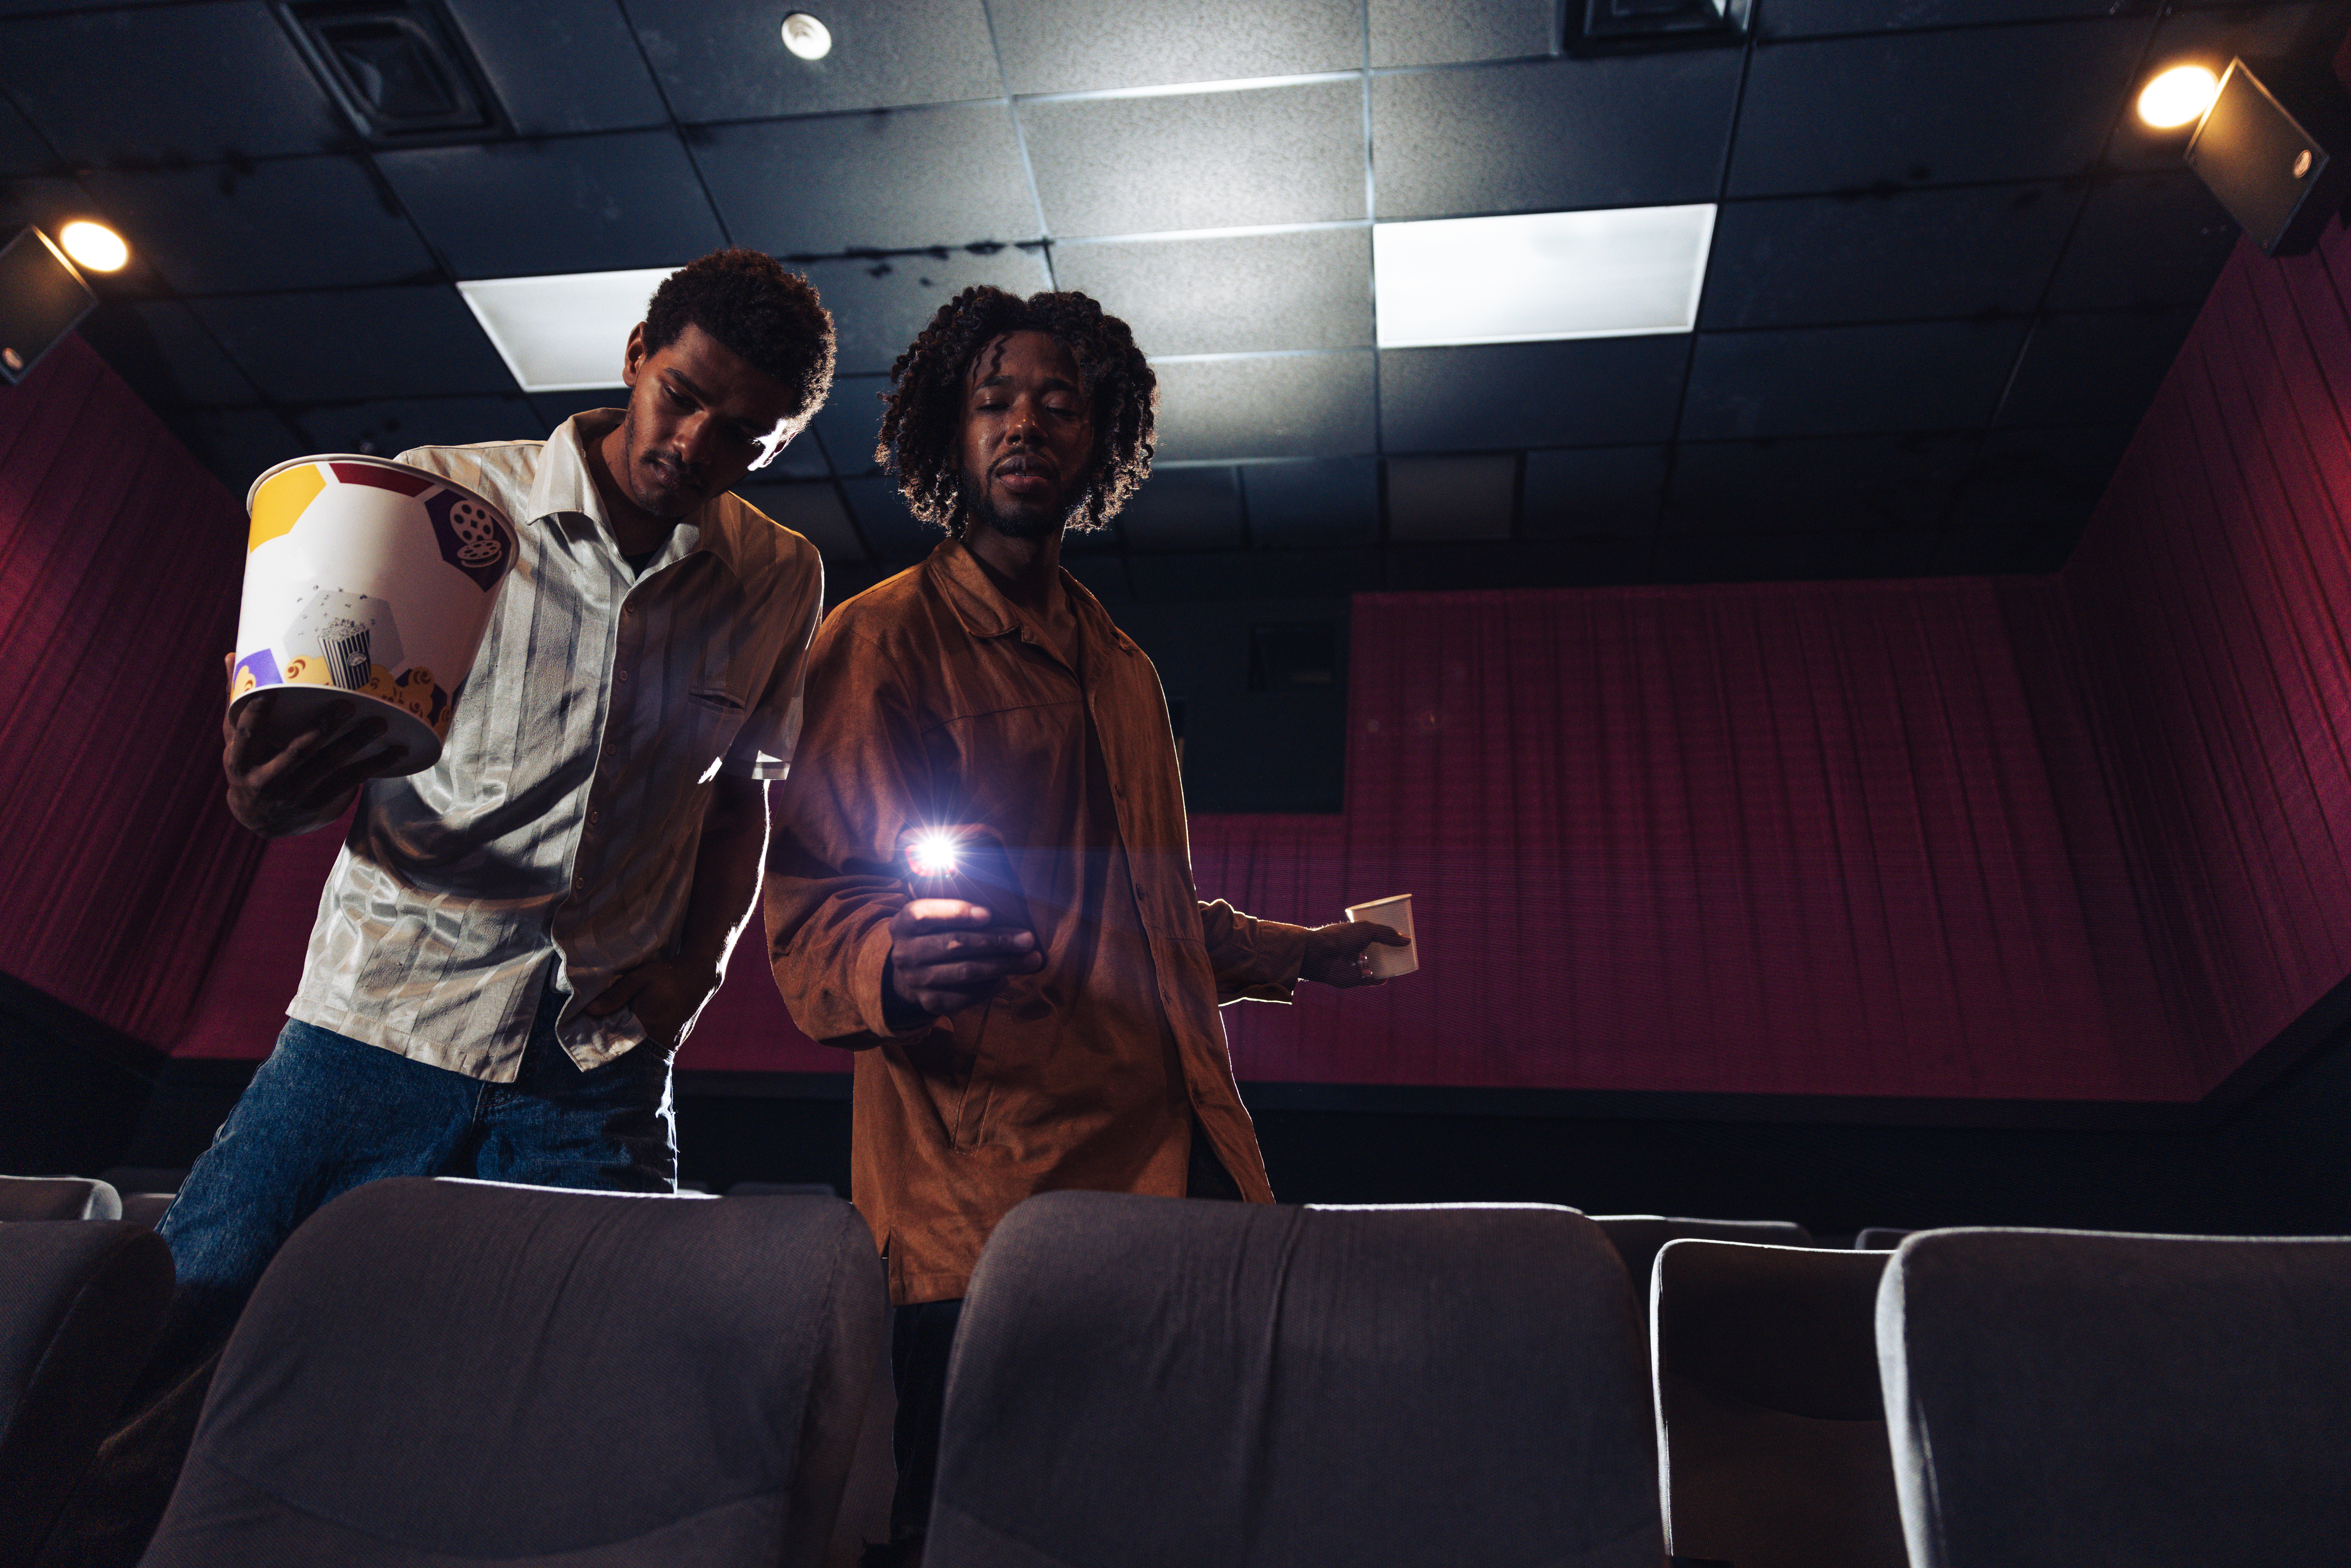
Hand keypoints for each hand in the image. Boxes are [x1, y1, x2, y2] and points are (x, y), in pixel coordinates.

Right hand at [222, 659, 409, 836]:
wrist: (263, 821)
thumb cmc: (251, 765)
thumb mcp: (237, 740)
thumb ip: (238, 702)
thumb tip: (232, 656)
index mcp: (240, 761)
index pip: (246, 735)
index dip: (256, 715)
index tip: (268, 691)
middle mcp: (266, 781)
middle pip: (297, 752)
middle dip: (322, 729)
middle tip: (346, 705)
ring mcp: (294, 795)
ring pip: (329, 766)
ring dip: (356, 743)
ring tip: (379, 723)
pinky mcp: (319, 804)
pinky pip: (351, 781)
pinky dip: (375, 765)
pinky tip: (396, 750)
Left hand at [585, 955, 724, 1052]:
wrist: (697, 980)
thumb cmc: (667, 976)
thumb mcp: (639, 978)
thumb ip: (615, 995)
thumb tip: (589, 1009)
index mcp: (647, 1025)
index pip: (617, 1043)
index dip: (601, 1043)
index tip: (588, 1040)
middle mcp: (658, 1041)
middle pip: (627, 1053)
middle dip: (612, 1048)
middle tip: (596, 1041)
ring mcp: (668, 1046)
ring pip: (639, 1055)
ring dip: (626, 1049)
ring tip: (612, 1040)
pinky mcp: (672, 1046)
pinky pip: (651, 1053)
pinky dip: (639, 1048)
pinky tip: (631, 1039)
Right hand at [885, 897, 1041, 1019]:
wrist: (913, 973)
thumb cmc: (936, 935)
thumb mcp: (936, 918)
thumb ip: (959, 912)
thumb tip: (1005, 912)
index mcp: (903, 924)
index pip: (924, 915)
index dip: (955, 913)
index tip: (988, 914)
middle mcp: (905, 953)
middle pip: (954, 945)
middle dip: (996, 941)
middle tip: (1027, 939)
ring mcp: (916, 981)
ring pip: (966, 972)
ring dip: (1003, 965)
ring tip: (1031, 959)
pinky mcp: (931, 1002)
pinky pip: (968, 995)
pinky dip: (992, 985)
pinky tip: (1010, 976)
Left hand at [1298, 920, 1409, 987]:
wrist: (1321, 955)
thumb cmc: (1341, 938)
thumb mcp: (1367, 929)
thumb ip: (1387, 934)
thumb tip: (1408, 940)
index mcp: (1355, 935)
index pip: (1373, 934)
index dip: (1384, 935)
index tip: (1398, 936)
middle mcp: (1354, 949)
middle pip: (1374, 950)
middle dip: (1388, 951)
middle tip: (1402, 951)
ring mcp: (1353, 964)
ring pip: (1372, 965)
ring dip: (1385, 966)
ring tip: (1400, 963)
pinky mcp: (1353, 978)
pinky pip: (1368, 980)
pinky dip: (1378, 979)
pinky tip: (1388, 977)